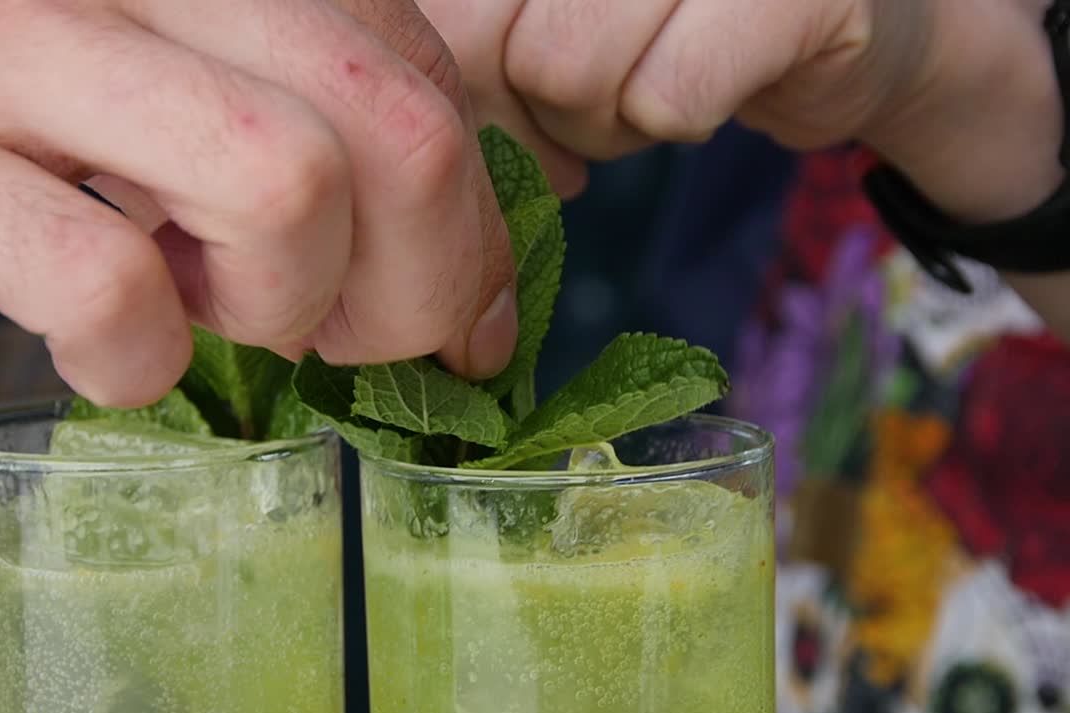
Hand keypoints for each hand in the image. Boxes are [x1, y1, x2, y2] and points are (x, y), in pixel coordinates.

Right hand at [0, 0, 516, 406]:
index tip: (438, 308)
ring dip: (277, 304)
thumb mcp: (182, 46)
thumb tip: (475, 301)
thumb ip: (326, 125)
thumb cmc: (7, 43)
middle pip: (400, 137)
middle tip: (334, 328)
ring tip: (198, 305)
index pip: (426, 82)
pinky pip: (98, 281)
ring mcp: (10, 43)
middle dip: (410, 285)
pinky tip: (114, 354)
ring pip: (284, 188)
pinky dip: (137, 360)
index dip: (464, 229)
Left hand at [423, 0, 1061, 217]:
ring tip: (654, 88)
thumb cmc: (681, 21)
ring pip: (572, 73)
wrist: (859, 20)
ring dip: (606, 122)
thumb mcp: (561, 19)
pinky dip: (678, 122)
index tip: (512, 102)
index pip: (457, 15)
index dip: (471, 76)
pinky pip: (666, 102)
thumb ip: (480, 43)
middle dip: (540, 108)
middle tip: (595, 101)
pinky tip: (712, 90)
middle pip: (507, 43)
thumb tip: (428, 110)